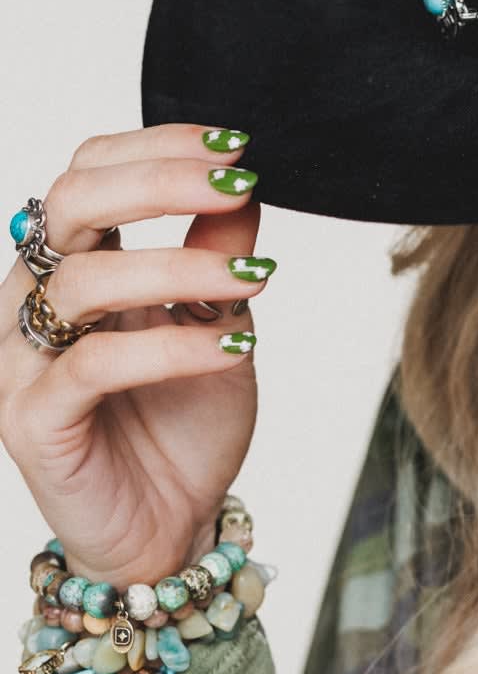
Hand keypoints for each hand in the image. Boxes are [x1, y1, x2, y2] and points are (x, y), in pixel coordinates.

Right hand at [0, 124, 271, 593]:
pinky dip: (170, 347)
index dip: (156, 146)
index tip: (235, 147)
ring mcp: (23, 359)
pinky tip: (234, 348)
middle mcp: (33, 300)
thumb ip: (219, 260)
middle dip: (158, 181)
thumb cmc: (183, 426)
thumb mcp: (220, 328)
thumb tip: (242, 185)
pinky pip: (94, 365)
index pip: (90, 172)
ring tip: (257, 277)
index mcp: (73, 265)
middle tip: (236, 185)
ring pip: (81, 282)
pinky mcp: (31, 420)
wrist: (168, 527)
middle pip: (70, 204)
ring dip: (180, 267)